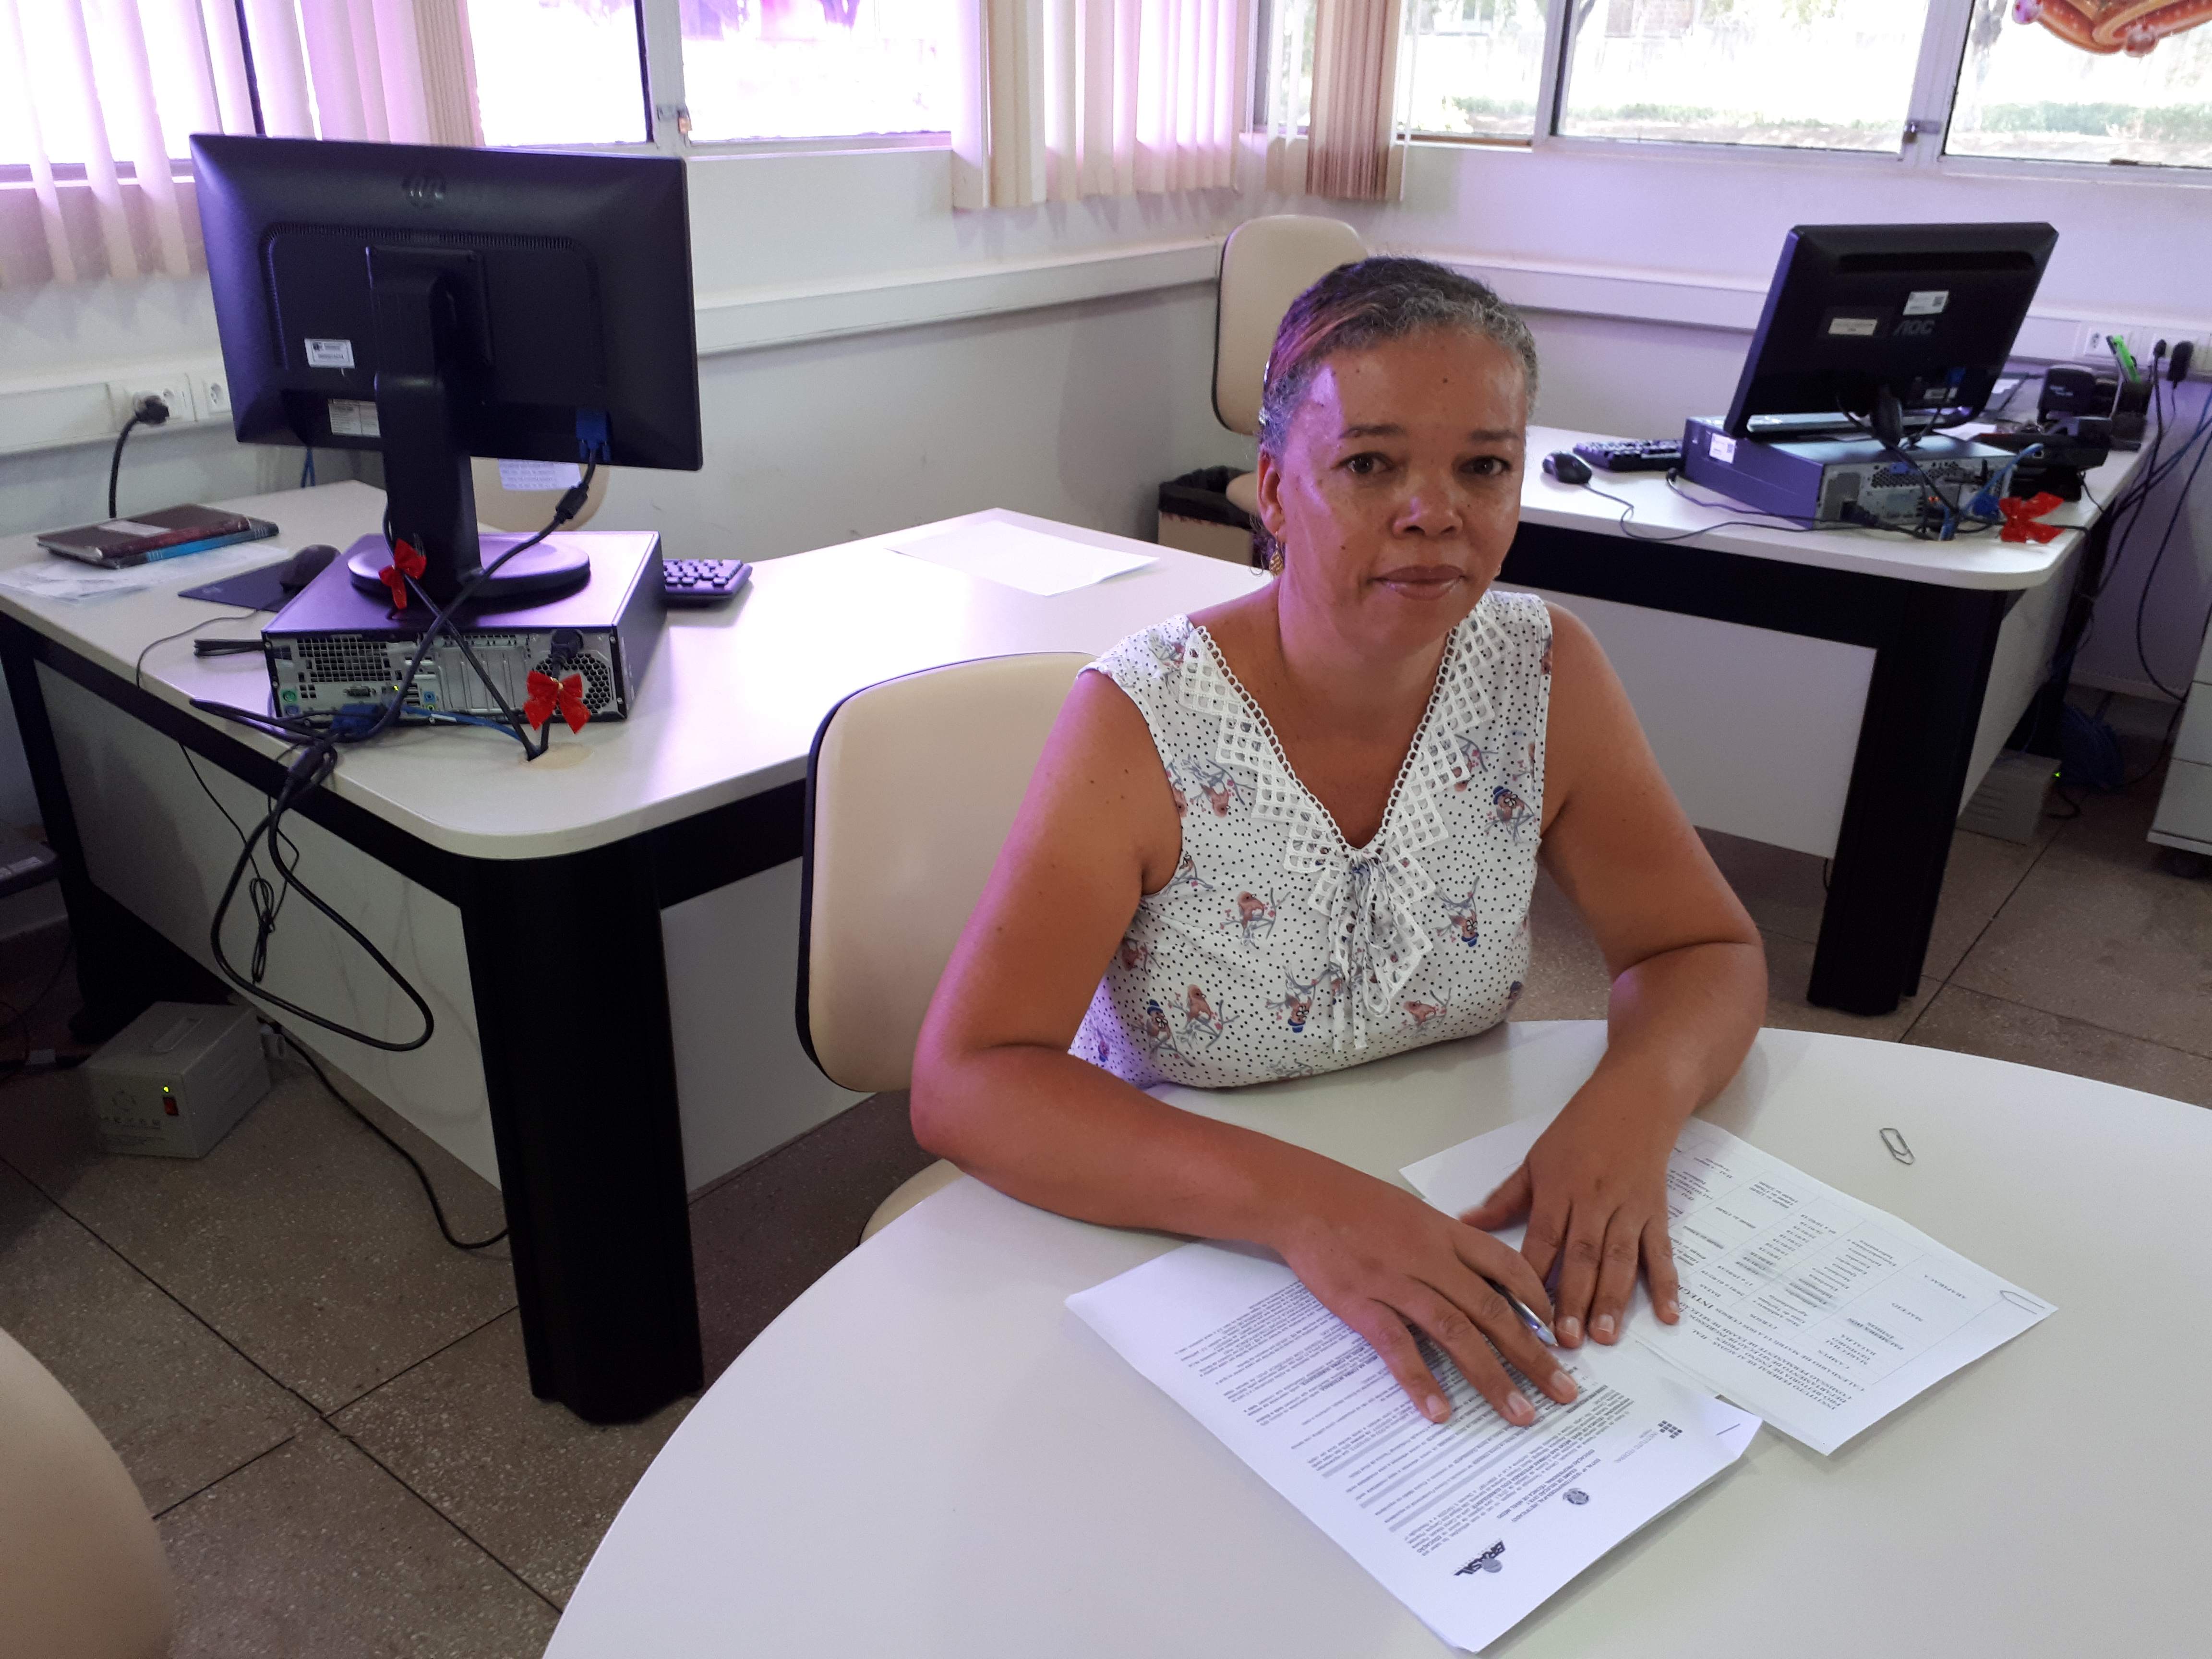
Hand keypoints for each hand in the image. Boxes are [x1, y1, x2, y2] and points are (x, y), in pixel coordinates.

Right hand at [1271, 1159, 1579, 1426]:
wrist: (1302, 1196)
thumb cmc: (1354, 1203)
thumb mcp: (1413, 1213)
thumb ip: (1448, 1244)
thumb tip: (1481, 1278)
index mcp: (1447, 1233)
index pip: (1508, 1269)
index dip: (1538, 1304)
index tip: (1559, 1335)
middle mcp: (1430, 1259)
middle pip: (1493, 1312)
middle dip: (1533, 1356)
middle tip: (1564, 1393)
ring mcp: (1397, 1282)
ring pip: (1455, 1333)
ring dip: (1491, 1377)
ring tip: (1519, 1413)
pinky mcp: (1363, 1304)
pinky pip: (1398, 1347)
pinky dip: (1420, 1380)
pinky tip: (1439, 1410)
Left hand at [1460, 1086, 1682, 1348]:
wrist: (1638, 1097)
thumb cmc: (1581, 1127)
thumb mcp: (1536, 1157)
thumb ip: (1504, 1198)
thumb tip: (1463, 1223)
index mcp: (1559, 1188)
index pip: (1543, 1239)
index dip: (1533, 1278)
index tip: (1523, 1315)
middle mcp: (1594, 1201)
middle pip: (1583, 1256)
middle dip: (1574, 1300)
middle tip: (1567, 1341)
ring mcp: (1629, 1208)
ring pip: (1620, 1259)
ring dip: (1613, 1299)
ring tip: (1605, 1336)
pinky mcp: (1657, 1211)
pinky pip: (1661, 1252)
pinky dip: (1666, 1283)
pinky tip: (1667, 1315)